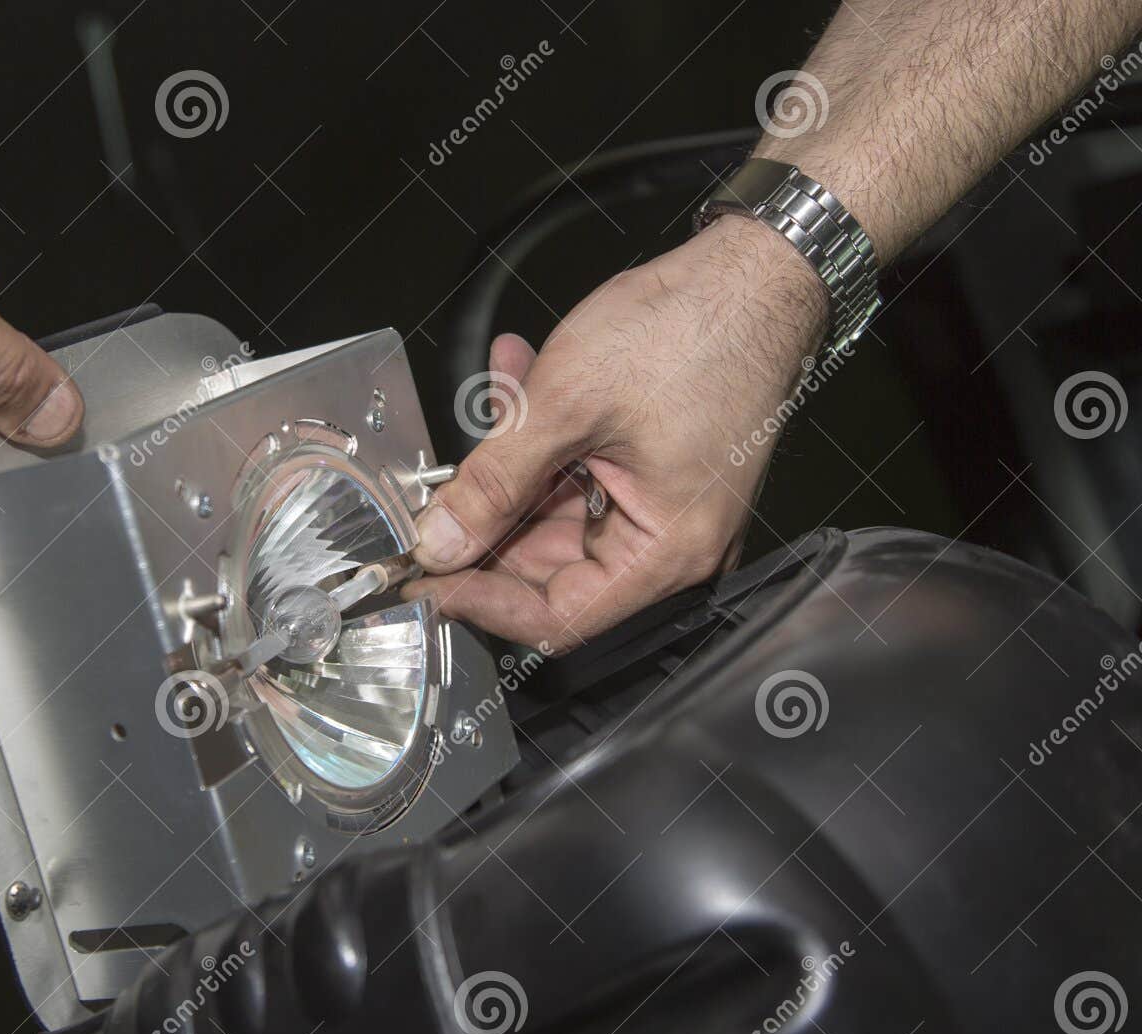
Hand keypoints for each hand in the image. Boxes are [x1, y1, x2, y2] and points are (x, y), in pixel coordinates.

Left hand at [405, 215, 828, 652]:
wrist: (754, 266)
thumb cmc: (694, 328)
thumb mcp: (566, 406)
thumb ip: (494, 484)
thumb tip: (442, 543)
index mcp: (667, 551)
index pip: (558, 617)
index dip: (483, 602)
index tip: (427, 580)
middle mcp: (672, 542)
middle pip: (551, 568)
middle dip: (490, 518)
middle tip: (436, 490)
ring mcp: (663, 505)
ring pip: (556, 510)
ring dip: (512, 461)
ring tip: (492, 396)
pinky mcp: (652, 469)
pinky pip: (580, 471)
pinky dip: (543, 434)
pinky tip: (517, 379)